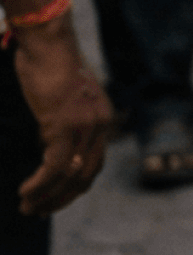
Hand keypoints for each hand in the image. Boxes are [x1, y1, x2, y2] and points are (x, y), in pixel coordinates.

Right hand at [14, 21, 110, 214]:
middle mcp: (101, 125)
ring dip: (47, 196)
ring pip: (69, 176)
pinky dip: (40, 184)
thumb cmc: (50, 66)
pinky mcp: (66, 124)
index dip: (75, 187)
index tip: (55, 200)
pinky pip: (55, 166)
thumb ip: (63, 122)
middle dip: (62, 198)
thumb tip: (49, 143)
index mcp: (104, 119)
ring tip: (28, 208)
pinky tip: (26, 192)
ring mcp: (85, 126)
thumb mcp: (63, 99)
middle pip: (86, 176)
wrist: (49, 42)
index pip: (94, 165)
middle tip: (38, 211)